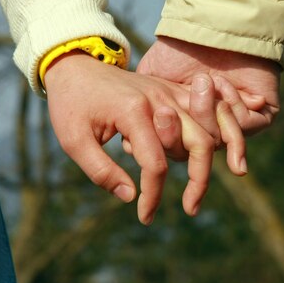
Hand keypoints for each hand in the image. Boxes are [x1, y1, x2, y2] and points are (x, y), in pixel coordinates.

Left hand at [44, 52, 243, 223]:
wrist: (76, 66)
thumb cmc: (71, 104)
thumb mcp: (73, 140)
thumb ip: (101, 171)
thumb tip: (130, 197)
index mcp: (133, 111)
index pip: (155, 163)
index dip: (153, 195)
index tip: (144, 216)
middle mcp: (159, 99)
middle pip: (198, 143)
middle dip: (200, 181)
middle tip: (190, 209)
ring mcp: (169, 93)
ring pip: (207, 130)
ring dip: (208, 162)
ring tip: (196, 193)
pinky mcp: (172, 92)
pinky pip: (204, 115)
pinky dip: (212, 137)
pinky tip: (203, 162)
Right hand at [138, 36, 281, 136]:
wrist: (207, 26)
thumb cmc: (177, 51)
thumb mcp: (150, 82)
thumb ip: (141, 111)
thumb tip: (129, 147)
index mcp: (186, 123)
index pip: (176, 149)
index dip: (166, 140)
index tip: (159, 116)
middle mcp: (210, 127)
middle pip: (196, 151)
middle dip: (183, 128)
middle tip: (173, 106)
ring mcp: (236, 123)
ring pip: (219, 140)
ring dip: (207, 109)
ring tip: (204, 81)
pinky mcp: (261, 115)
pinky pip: (244, 126)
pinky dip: (230, 105)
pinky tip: (222, 82)